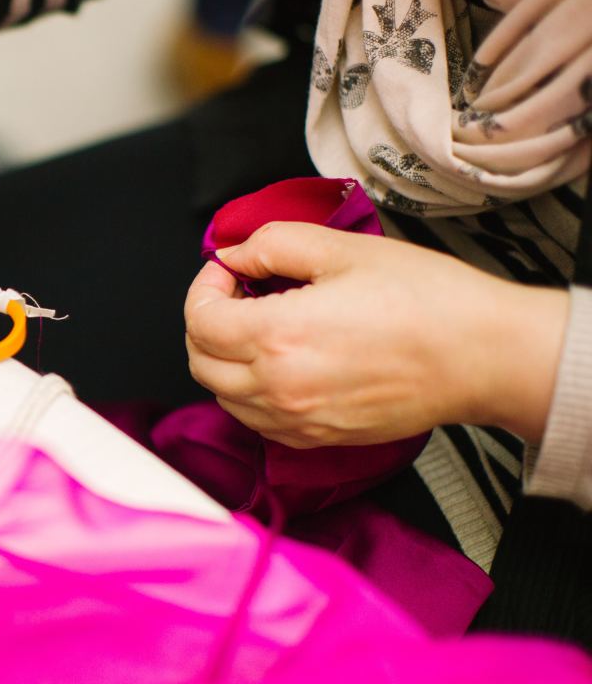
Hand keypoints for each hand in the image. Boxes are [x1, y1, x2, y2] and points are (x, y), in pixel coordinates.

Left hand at [183, 222, 567, 446]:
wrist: (483, 356)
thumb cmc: (427, 300)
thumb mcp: (344, 250)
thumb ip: (273, 245)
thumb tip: (234, 255)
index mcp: (277, 336)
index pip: (199, 319)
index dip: (205, 285)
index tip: (228, 270)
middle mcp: (278, 387)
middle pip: (200, 360)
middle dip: (207, 321)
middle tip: (238, 294)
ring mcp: (296, 419)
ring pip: (222, 395)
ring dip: (224, 358)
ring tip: (260, 326)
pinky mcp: (317, 438)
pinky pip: (256, 420)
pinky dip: (250, 392)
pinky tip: (280, 363)